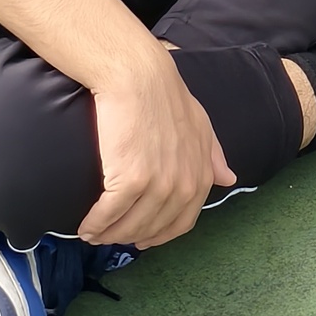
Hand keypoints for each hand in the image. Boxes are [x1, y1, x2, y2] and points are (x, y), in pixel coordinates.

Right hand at [79, 50, 237, 248]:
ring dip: (109, 235)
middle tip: (111, 236)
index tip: (141, 239)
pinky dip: (95, 224)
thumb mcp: (201, 124)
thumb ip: (213, 154)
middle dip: (130, 236)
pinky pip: (109, 214)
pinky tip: (85, 227)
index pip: (182, 222)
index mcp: (201, 175)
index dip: (159, 236)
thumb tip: (229, 179)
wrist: (139, 77)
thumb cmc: (166, 95)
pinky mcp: (130, 180)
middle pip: (152, 228)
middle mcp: (183, 185)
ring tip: (94, 234)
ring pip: (130, 225)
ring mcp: (159, 184)